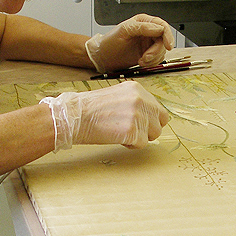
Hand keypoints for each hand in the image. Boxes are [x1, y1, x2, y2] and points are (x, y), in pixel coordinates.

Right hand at [41, 82, 169, 149]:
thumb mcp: (118, 96)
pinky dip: (131, 145)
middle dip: (149, 130)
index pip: (159, 110)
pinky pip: (142, 144)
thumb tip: (150, 116)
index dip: (151, 120)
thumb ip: (136, 103)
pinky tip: (118, 138)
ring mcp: (137, 115)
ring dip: (140, 138)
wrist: (74, 116)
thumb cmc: (91, 109)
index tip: (140, 124)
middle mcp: (140, 100)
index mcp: (138, 90)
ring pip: (153, 135)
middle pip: (161, 122)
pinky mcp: (132, 131)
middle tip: (132, 131)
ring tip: (122, 133)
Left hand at [85, 14, 173, 73]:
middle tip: (146, 57)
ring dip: (153, 58)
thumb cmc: (109, 42)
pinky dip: (152, 62)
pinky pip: (157, 58)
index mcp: (143, 21)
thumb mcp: (124, 31)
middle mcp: (148, 31)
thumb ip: (142, 27)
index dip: (167, 36)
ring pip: (162, 51)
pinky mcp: (147, 53)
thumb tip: (158, 28)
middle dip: (156, 51)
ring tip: (141, 60)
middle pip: (164, 40)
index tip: (168, 46)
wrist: (103, 57)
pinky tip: (142, 62)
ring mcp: (148, 43)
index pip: (162, 26)